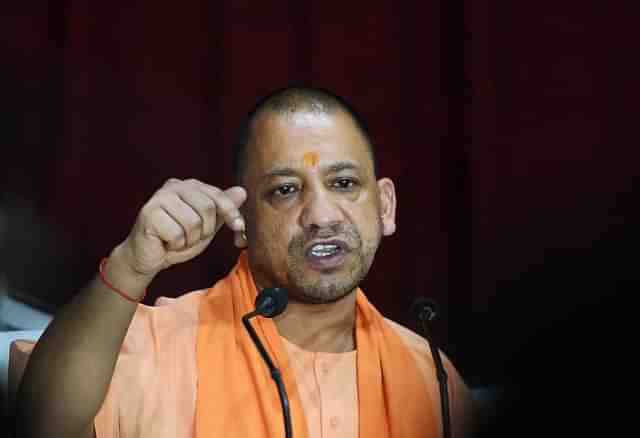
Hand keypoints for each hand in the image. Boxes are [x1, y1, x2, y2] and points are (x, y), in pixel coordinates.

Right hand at [114, 178, 246, 279]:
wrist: (149, 257)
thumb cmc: (179, 239)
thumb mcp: (208, 225)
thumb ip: (223, 208)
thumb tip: (242, 191)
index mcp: (190, 185)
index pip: (218, 195)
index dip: (231, 213)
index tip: (239, 227)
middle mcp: (174, 186)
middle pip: (207, 208)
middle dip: (205, 230)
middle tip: (192, 237)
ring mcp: (159, 198)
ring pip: (192, 222)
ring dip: (189, 239)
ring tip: (178, 239)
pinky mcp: (149, 213)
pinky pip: (177, 234)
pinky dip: (176, 245)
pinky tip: (166, 242)